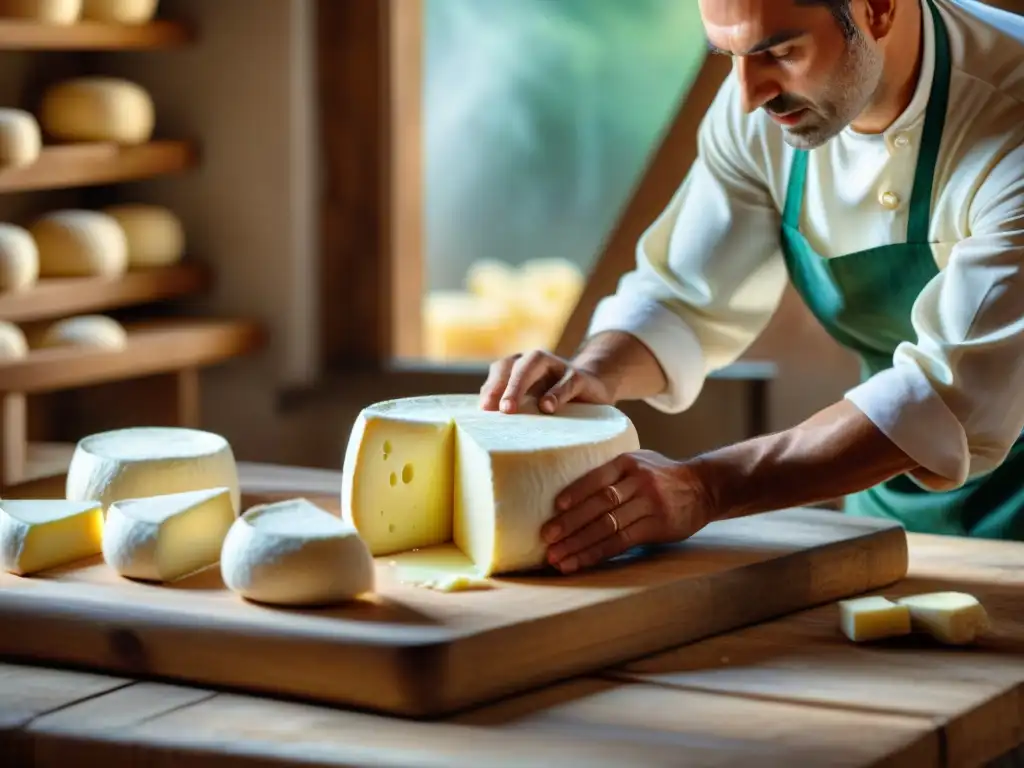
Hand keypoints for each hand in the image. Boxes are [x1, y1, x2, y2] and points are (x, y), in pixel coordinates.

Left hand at [479, 349, 612, 413]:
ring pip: (536, 365)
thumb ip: (510, 401)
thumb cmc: (553, 397)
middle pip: (516, 367)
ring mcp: (559, 365)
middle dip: (504, 387)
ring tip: (510, 409)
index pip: (500, 369)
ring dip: (520, 386)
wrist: (594, 388)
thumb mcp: (531, 400)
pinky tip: (547, 407)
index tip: (483, 409)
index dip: (490, 387)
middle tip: (498, 410)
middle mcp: (537, 360)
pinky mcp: (580, 377)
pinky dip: (556, 394)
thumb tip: (486, 415)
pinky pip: (566, 382)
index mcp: (520, 364)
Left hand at [541, 450, 713, 573]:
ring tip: (556, 558)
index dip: (575, 493)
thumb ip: (611, 473)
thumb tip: (568, 493)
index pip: (598, 479)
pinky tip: (579, 561)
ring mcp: (649, 505)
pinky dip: (597, 553)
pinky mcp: (657, 527)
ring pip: (608, 527)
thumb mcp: (639, 462)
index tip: (554, 508)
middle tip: (546, 537)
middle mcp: (639, 482)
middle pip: (600, 505)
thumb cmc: (661, 476)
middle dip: (570, 523)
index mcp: (629, 462)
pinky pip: (621, 543)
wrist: (703, 487)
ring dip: (579, 544)